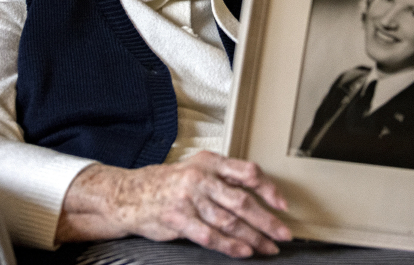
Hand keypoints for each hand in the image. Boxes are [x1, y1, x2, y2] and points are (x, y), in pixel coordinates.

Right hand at [55, 150, 291, 257]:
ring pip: (229, 221)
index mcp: (209, 162)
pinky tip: (243, 251)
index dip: (269, 189)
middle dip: (267, 220)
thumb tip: (258, 195)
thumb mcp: (196, 169)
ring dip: (253, 237)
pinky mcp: (179, 219)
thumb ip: (223, 178)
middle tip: (284, 233)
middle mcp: (200, 178)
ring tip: (267, 247)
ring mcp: (189, 199)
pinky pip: (210, 236)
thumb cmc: (167, 184)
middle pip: (242, 200)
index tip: (283, 204)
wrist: (129, 195)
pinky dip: (230, 246)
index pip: (247, 172)